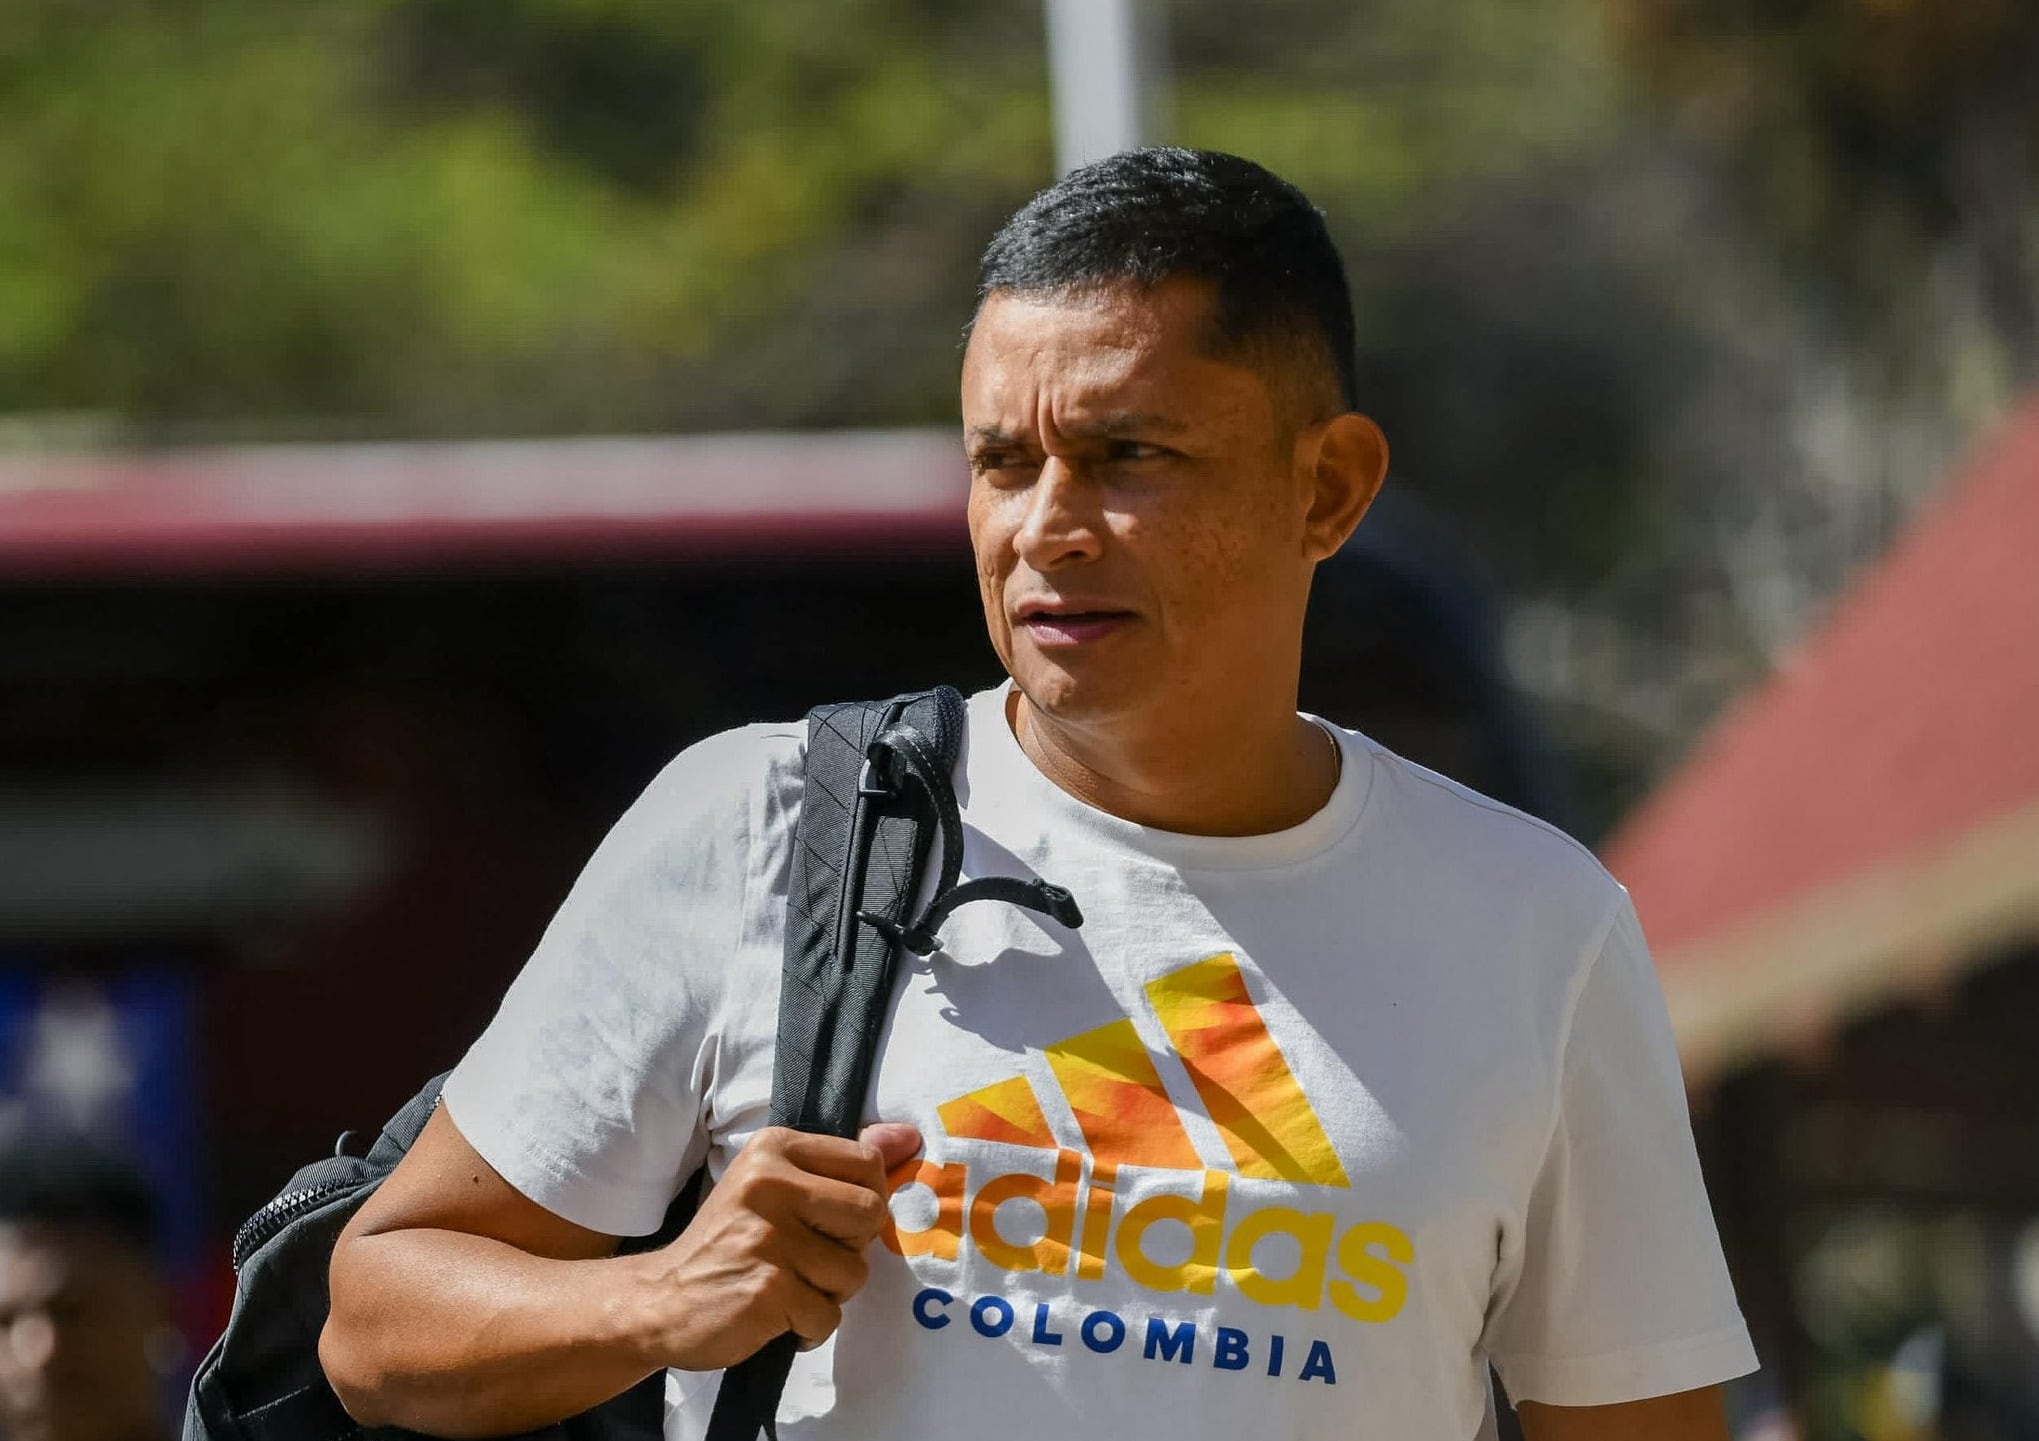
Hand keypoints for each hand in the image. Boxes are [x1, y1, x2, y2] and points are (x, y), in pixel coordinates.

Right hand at [631, 1123, 921, 1371]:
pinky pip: (828, 1315)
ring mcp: (768, 1236)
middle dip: (850, 1248)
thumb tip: (909, 1138)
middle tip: (806, 1258)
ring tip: (786, 1286)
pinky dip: (809, 1327)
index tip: (830, 1220)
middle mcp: (769, 1183)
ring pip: (854, 1271)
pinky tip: (775, 1315)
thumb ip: (841, 1164)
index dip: (862, 1201)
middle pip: (870, 1214)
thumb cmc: (729, 1242)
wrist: (660, 1301)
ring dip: (829, 1292)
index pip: (867, 1163)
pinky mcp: (768, 1289)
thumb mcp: (775, 1187)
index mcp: (773, 1148)